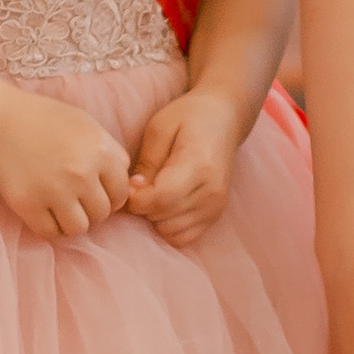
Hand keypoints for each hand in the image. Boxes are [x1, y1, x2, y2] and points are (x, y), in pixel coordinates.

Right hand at [0, 90, 131, 240]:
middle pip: (102, 213)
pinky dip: (50, 228)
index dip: (110, 196)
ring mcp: (55, 190)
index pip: (122, 192)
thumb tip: (128, 188)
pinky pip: (51, 233)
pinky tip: (44, 213)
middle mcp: (81, 172)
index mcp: (100, 150)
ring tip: (61, 209)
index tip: (95, 192)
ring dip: (72, 222)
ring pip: (79, 228)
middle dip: (91, 210)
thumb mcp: (86, 125)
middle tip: (75, 200)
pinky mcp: (28, 204)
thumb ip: (110, 153)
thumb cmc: (43, 120)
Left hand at [124, 85, 245, 248]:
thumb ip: (147, 162)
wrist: (225, 117)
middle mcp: (212, 191)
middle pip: (163, 217)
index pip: (160, 199)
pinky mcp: (215, 214)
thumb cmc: (190, 116)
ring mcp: (216, 206)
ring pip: (170, 231)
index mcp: (199, 166)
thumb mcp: (160, 127)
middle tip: (138, 186)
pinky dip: (168, 226)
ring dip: (154, 217)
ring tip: (152, 193)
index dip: (136, 199)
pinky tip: (164, 205)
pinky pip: (183, 237)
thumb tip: (134, 192)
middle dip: (142, 207)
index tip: (127, 185)